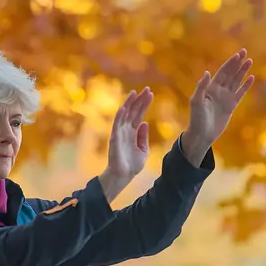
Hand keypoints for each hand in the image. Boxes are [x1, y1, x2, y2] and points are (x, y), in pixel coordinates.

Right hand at [99, 87, 153, 202]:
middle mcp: (126, 130)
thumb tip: (144, 122)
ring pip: (124, 114)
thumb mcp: (143, 150)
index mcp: (133, 133)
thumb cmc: (132, 165)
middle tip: (147, 89)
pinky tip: (123, 107)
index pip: (139, 115)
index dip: (144, 104)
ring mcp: (119, 133)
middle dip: (139, 100)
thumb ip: (143, 136)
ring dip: (129, 103)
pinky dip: (119, 115)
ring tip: (135, 92)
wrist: (124, 176)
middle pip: (133, 111)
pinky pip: (116, 125)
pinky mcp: (114, 138)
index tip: (150, 93)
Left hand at [182, 49, 253, 165]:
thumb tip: (207, 73)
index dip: (230, 63)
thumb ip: (201, 87)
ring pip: (236, 81)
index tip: (238, 55)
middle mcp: (218, 91)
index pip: (222, 72)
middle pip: (230, 74)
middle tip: (245, 52)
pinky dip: (245, 86)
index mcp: (210, 88)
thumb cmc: (196, 119)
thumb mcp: (196, 102)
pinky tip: (251, 78)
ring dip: (242, 71)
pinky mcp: (231, 106)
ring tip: (250, 61)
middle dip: (237, 63)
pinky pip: (240, 93)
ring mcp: (225, 98)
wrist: (202, 134)